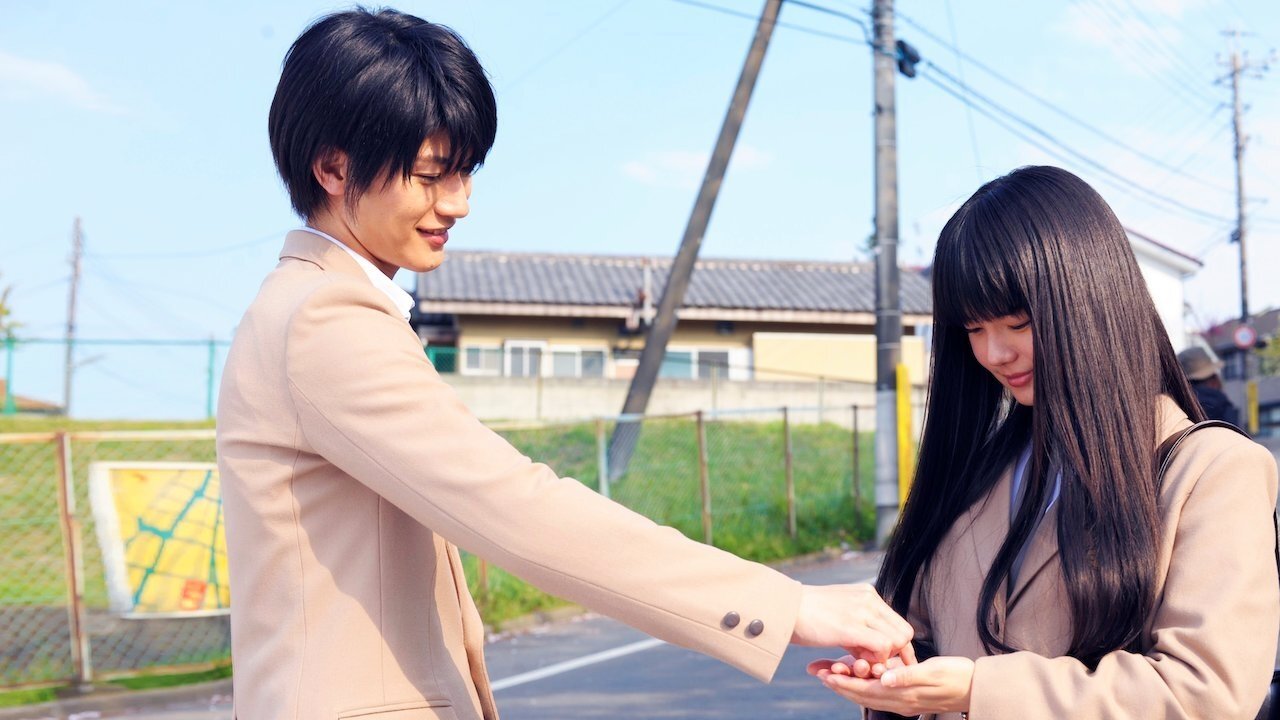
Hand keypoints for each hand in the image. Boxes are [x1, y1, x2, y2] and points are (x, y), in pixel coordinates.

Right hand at [789, 584, 916, 664]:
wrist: (783, 609)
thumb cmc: (807, 616)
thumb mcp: (840, 612)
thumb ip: (859, 625)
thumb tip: (874, 648)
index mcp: (867, 594)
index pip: (898, 622)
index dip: (896, 645)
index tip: (884, 658)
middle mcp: (869, 599)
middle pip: (904, 632)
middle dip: (894, 652)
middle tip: (872, 660)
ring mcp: (862, 611)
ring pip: (897, 640)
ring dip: (884, 657)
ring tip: (862, 659)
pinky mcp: (852, 627)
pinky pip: (882, 646)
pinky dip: (876, 659)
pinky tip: (857, 660)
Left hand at [810, 655, 974, 715]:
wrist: (975, 686)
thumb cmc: (956, 676)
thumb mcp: (932, 672)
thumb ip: (907, 676)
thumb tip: (884, 678)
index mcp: (903, 695)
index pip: (865, 690)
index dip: (844, 682)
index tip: (825, 673)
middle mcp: (899, 701)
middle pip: (861, 694)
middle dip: (839, 683)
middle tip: (818, 671)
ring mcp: (902, 699)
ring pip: (867, 693)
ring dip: (848, 682)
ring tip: (829, 670)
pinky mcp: (906, 693)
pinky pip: (878, 689)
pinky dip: (863, 681)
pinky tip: (856, 671)